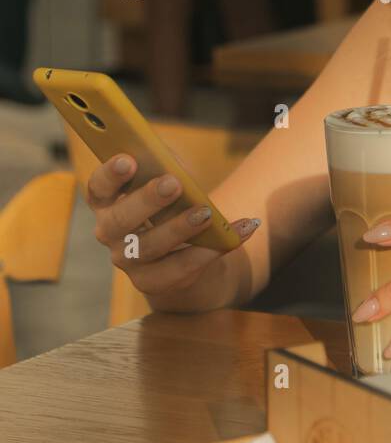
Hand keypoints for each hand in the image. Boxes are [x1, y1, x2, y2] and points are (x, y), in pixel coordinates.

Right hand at [87, 154, 259, 301]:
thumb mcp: (167, 179)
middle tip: (173, 183)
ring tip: (205, 212)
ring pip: (150, 246)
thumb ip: (165, 167)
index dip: (110, 174)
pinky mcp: (153, 282)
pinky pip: (180, 268)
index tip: (129, 159)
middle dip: (147, 200)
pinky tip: (239, 230)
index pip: (98, 187)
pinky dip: (211, 250)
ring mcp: (128, 261)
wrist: (185, 252)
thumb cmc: (172, 204)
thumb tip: (173, 161)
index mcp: (107, 202)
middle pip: (121, 220)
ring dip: (179, 228)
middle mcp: (110, 233)